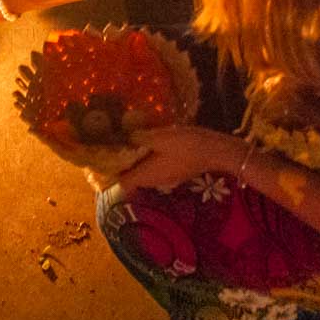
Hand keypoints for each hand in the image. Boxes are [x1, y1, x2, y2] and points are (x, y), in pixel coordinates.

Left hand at [112, 125, 244, 195]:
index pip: (122, 183)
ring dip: (136, 162)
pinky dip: (148, 160)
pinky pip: (155, 169)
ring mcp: (166, 179)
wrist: (216, 151)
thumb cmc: (186, 145)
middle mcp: (154, 181)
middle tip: (113, 147)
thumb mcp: (159, 137)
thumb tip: (124, 137)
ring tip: (129, 143)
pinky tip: (150, 144)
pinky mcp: (175, 173)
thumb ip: (139, 138)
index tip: (104, 160)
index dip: (111, 174)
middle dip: (122, 166)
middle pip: (132, 178)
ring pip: (144, 174)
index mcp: (147, 175)